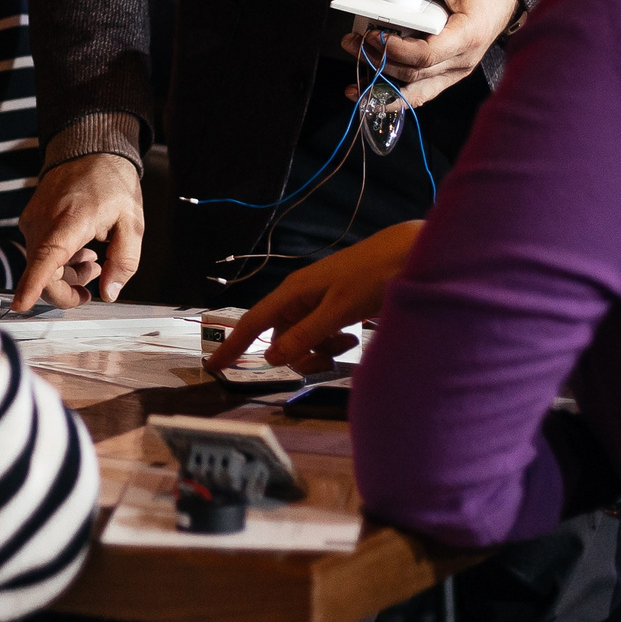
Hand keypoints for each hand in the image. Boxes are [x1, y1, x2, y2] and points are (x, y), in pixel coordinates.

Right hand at [12, 154, 143, 311]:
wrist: (89, 150)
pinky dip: (58, 260)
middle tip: (92, 288)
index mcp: (70, 221)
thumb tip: (109, 294)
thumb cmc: (110, 182)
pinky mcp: (30, 221)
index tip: (20, 304)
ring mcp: (33, 221)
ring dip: (66, 274)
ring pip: (41, 266)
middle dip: (67, 291)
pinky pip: (40, 252)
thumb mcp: (132, 222)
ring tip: (93, 262)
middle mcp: (44, 222)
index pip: (46, 258)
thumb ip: (123, 261)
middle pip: (44, 275)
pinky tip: (79, 249)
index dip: (32, 284)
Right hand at [203, 219, 424, 373]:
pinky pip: (322, 331)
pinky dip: (333, 340)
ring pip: (304, 337)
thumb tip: (271, 357)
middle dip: (299, 355)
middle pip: (283, 337)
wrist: (407, 255)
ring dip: (319, 349)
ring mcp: (319, 300)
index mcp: (294, 293)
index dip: (233, 344)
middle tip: (326, 362)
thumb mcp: (338, 310)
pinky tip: (353, 335)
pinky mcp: (337, 304)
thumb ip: (305, 335)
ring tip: (347, 343)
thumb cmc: (371, 277)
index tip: (214, 366)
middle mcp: (301, 296)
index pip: (254, 322)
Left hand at [340, 0, 518, 108]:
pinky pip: (421, 92)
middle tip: (352, 41)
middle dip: (379, 60)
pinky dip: (396, 96)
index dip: (395, 48)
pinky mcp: (449, 72)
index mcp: (468, 35)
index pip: (427, 55)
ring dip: (382, 84)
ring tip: (355, 70)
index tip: (373, 34)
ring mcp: (456, 70)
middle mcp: (463, 60)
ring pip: (416, 90)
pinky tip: (371, 95)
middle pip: (415, 73)